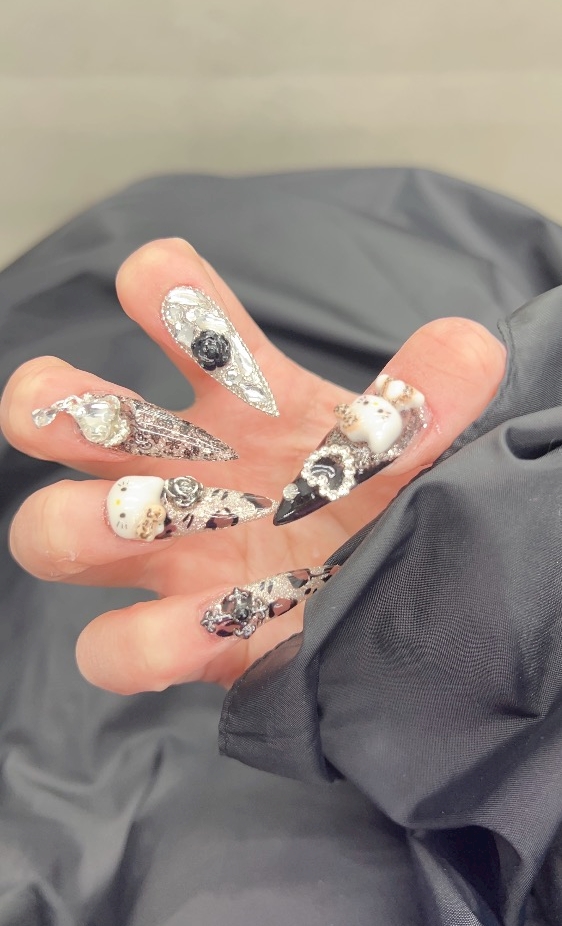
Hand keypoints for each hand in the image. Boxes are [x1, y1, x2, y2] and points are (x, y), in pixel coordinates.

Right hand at [0, 238, 505, 693]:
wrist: (408, 608)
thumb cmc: (395, 512)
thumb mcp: (417, 450)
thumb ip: (433, 397)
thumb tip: (461, 347)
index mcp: (244, 409)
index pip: (184, 326)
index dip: (161, 294)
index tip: (155, 280)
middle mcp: (188, 473)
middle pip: (74, 421)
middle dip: (53, 403)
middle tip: (77, 405)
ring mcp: (173, 558)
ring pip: (53, 532)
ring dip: (75, 520)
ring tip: (143, 513)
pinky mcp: (181, 643)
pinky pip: (113, 645)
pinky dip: (145, 636)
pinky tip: (212, 619)